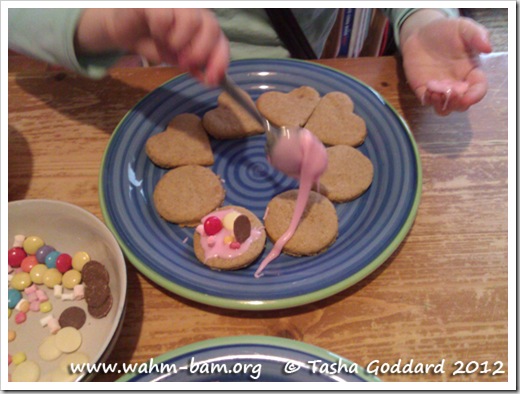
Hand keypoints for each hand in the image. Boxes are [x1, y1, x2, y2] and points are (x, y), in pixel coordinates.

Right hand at [75, 9, 229, 84]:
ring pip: (190, 19)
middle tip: (184, 63)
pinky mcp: (154, 2)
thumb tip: (209, 77)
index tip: (210, 80)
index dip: (219, 61)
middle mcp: (193, 11)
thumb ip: (194, 66)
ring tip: (165, 46)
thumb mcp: (176, 58)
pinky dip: (160, 32)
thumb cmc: (152, 41)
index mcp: (202, 25)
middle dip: (200, 52)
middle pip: (211, 27)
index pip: (220, 40)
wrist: (123, 30)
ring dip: (178, 42)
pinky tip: (154, 34)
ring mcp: (175, 4)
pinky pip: (164, 17)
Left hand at [400, 12, 491, 114]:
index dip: (475, 96)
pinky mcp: (423, 90)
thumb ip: (477, 35)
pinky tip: (428, 88)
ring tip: (436, 92)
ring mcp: (439, 89)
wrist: (420, 33)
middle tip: (450, 92)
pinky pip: (427, 102)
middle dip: (457, 102)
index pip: (478, 89)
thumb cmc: (445, 31)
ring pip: (444, 108)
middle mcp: (457, 84)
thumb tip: (488, 48)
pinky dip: (428, 100)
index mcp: (471, 72)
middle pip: (461, 105)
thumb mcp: (463, 28)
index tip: (468, 97)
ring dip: (442, 105)